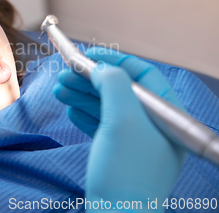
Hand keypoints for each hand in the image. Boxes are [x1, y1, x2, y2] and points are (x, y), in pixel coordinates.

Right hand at [53, 47, 186, 210]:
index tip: (88, 55)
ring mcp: (136, 141)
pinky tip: (71, 109)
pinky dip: (85, 114)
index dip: (114, 61)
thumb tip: (103, 67)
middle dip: (91, 79)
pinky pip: (101, 125)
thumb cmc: (126, 172)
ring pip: (107, 107)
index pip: (143, 74)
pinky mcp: (118, 153)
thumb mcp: (122, 120)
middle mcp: (153, 126)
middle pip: (120, 90)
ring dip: (83, 94)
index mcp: (165, 115)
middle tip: (66, 73)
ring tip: (60, 88)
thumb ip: (114, 85)